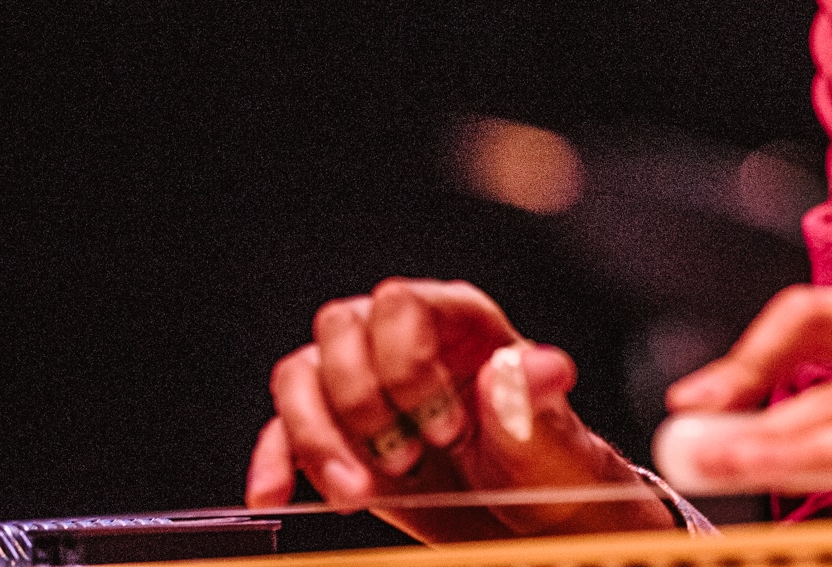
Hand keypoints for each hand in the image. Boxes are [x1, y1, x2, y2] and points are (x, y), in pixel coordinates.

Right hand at [246, 278, 674, 540]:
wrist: (540, 530)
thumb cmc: (556, 476)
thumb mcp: (558, 452)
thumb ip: (538, 410)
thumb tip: (529, 368)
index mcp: (466, 326)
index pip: (405, 303)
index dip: (408, 364)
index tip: (445, 430)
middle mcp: (409, 343)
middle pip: (341, 328)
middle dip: (361, 400)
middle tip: (408, 459)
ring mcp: (369, 387)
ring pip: (302, 373)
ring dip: (317, 435)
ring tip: (360, 492)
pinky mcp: (342, 436)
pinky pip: (281, 429)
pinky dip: (273, 460)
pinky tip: (275, 494)